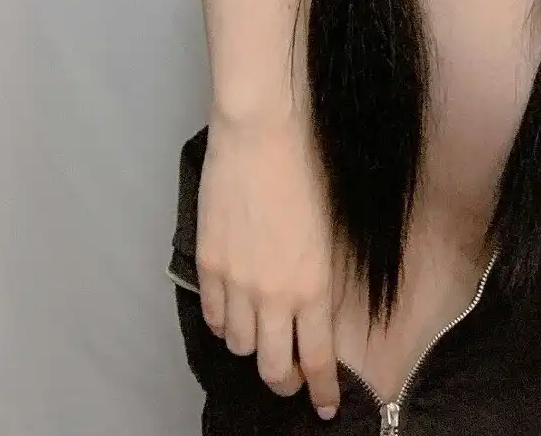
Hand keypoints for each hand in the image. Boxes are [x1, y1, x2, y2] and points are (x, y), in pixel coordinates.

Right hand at [196, 108, 340, 416]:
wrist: (263, 133)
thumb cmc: (308, 169)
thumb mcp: (332, 231)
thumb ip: (323, 278)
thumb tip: (318, 310)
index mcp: (313, 288)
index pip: (316, 360)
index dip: (322, 391)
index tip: (326, 406)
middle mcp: (273, 296)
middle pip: (273, 367)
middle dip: (285, 383)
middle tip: (291, 381)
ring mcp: (235, 283)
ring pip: (238, 346)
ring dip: (253, 348)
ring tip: (261, 339)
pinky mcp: (208, 264)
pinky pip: (212, 316)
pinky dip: (222, 323)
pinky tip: (231, 315)